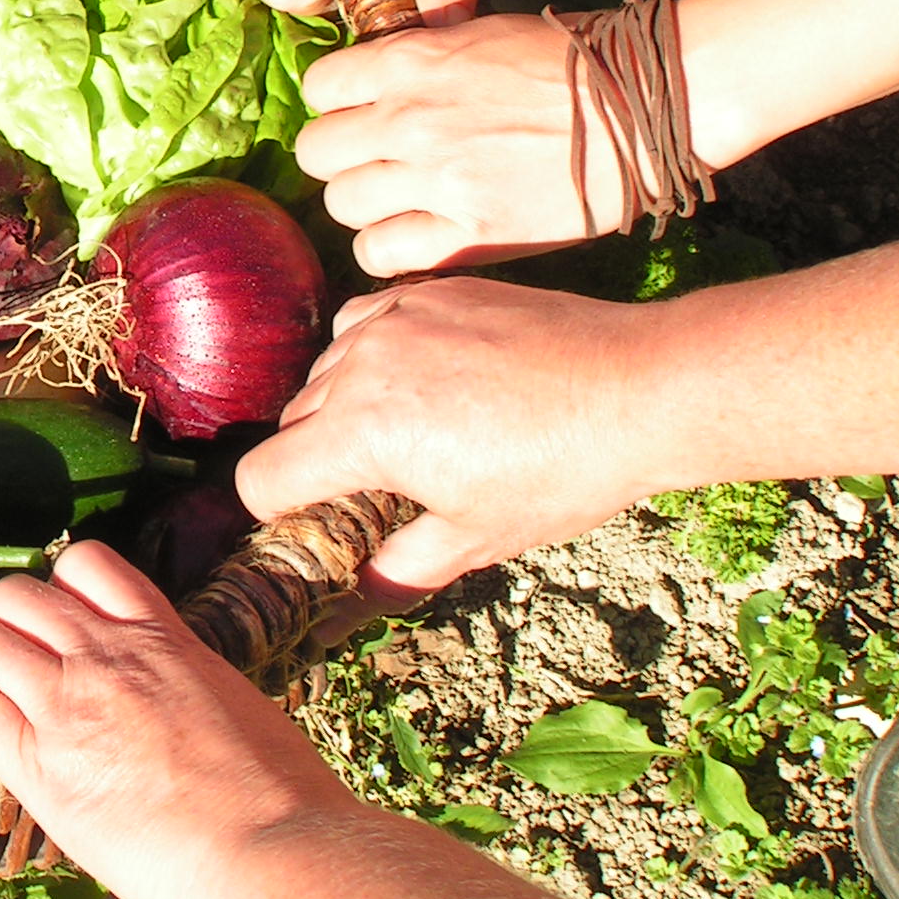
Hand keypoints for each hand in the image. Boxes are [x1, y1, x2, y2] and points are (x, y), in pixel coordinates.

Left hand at [0, 543, 366, 898]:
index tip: (52, 601)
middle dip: (4, 614)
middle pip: (23, 594)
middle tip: (5, 650)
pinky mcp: (41, 760)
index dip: (60, 579)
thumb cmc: (279, 800)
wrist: (273, 852)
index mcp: (164, 639)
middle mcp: (109, 655)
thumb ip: (189, 684)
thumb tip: (178, 697)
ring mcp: (70, 703)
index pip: (91, 565)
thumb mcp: (237, 709)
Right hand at [237, 279, 664, 593]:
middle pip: (293, 423)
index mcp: (362, 433)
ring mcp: (392, 319)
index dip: (277, 512)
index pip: (261, 478)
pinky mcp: (425, 291)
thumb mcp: (479, 537)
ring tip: (412, 430)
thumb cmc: (562, 469)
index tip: (319, 522)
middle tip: (380, 486)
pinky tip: (418, 375)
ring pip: (325, 369)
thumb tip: (350, 607)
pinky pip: (362, 321)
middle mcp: (360, 366)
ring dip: (345, 404)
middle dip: (319, 460)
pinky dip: (370, 351)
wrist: (637, 387)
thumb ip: (398, 570)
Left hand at [296, 15, 629, 275]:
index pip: (320, 88)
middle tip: (377, 164)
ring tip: (401, 202)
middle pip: (317, 152)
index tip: (362, 115)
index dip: (337, 104)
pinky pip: (380, 253)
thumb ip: (416, 61)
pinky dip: (388, 250)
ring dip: (364, 206)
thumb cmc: (573, 61)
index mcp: (409, 62)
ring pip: (341, 206)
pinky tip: (416, 238)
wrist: (647, 105)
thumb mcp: (477, 35)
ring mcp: (436, 179)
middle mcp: (409, 120)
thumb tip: (372, 82)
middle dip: (342, 158)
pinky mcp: (469, 234)